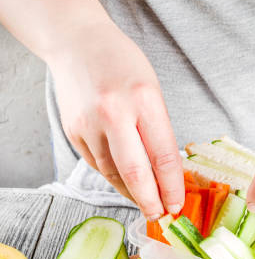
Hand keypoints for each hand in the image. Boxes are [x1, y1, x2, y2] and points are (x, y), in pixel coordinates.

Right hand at [48, 21, 183, 219]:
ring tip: (144, 201)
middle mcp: (114, 112)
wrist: (76, 42)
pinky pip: (96, 164)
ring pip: (113, 173)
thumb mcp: (152, 90)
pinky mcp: (73, 131)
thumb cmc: (122, 65)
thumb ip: (158, 130)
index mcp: (144, 99)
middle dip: (150, 201)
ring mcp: (89, 124)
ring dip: (130, 192)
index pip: (163, 156)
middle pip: (135, 173)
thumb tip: (167, 174)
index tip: (176, 205)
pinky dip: (112, 176)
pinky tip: (124, 180)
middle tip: (159, 215)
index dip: (171, 187)